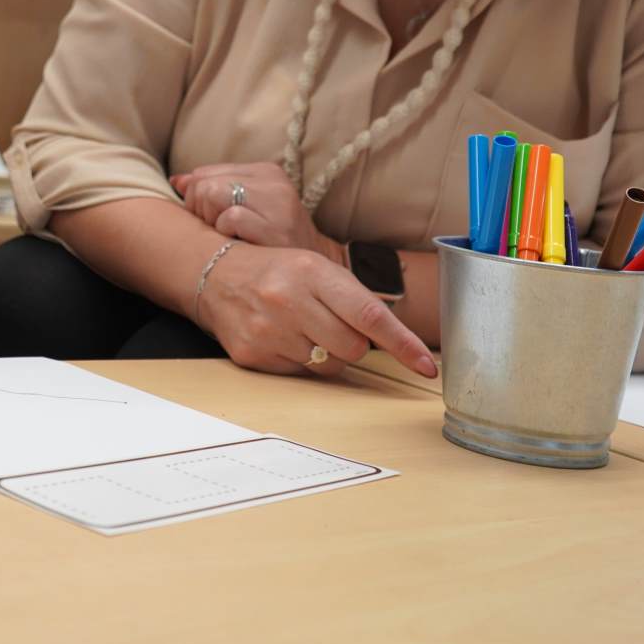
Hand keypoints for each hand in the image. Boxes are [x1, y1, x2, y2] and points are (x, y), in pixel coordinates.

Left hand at [172, 161, 343, 262]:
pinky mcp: (277, 226)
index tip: (216, 222)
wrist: (308, 275)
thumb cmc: (268, 244)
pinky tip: (241, 245)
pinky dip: (227, 235)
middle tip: (222, 233)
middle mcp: (273, 182)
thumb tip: (176, 181)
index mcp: (265, 172)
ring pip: (211, 194)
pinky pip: (229, 218)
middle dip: (200, 212)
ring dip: (212, 223)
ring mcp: (278, 203)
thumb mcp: (242, 210)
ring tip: (232, 238)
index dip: (197, 201)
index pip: (202, 173)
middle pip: (203, 183)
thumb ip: (209, 191)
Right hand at [194, 243, 436, 380]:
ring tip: (302, 327)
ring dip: (326, 353)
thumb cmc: (279, 272)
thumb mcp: (317, 269)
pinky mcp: (252, 354)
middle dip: (352, 343)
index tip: (426, 366)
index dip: (403, 344)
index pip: (370, 314)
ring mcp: (268, 329)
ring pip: (328, 366)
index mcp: (313, 272)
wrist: (217, 275)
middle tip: (330, 323)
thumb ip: (354, 301)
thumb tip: (397, 343)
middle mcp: (289, 299)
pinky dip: (299, 361)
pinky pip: (299, 374)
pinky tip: (281, 337)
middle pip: (353, 348)